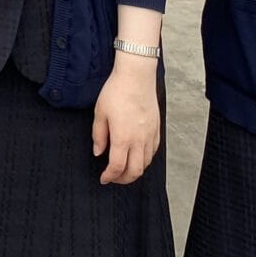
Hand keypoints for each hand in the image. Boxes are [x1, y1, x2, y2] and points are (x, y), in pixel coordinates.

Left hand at [91, 60, 160, 184]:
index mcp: (123, 138)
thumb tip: (98, 152)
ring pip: (146, 164)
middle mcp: (139, 140)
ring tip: (124, 169)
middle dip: (123, 179)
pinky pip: (153, 152)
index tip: (103, 178)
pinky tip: (137, 156)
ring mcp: (150, 136)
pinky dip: (145, 160)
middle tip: (113, 178)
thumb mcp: (100, 113)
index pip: (117, 167)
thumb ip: (99, 135)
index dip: (110, 176)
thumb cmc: (117, 91)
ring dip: (135, 171)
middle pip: (135, 171)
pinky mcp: (157, 130)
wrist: (136, 77)